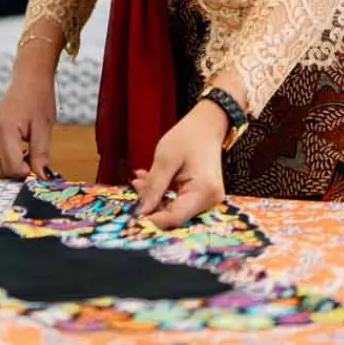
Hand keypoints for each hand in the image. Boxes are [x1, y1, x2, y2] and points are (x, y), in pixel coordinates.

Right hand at [0, 59, 56, 180]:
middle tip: (35, 160)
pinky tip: (18, 150)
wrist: (30, 80)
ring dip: (11, 167)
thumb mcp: (43, 128)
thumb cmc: (39, 99)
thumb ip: (41, 155)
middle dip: (19, 171)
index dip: (27, 172)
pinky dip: (4, 160)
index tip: (39, 166)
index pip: (12, 167)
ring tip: (27, 152)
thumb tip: (43, 178)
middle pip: (2, 169)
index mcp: (3, 129)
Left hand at [133, 100, 227, 229]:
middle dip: (152, 205)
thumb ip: (153, 186)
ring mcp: (208, 199)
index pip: (175, 217)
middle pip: (175, 214)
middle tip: (135, 186)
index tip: (133, 214)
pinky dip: (164, 194)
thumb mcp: (165, 159)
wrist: (207, 124)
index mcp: (203, 191)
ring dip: (156, 198)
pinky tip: (151, 181)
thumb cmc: (188, 136)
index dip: (153, 220)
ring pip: (175, 208)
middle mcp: (210, 200)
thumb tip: (140, 211)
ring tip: (140, 180)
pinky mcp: (203, 196)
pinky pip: (180, 201)